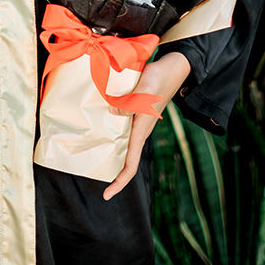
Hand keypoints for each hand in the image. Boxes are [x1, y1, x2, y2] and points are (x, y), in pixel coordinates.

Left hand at [103, 51, 191, 200]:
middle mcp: (139, 131)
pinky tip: (99, 128)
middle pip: (127, 160)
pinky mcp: (136, 113)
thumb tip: (112, 114)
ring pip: (123, 145)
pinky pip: (122, 129)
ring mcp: (138, 123)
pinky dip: (111, 133)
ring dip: (112, 154)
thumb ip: (128, 104)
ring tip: (93, 158)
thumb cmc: (157, 80)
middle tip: (96, 181)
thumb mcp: (142, 91)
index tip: (107, 195)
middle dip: (114, 174)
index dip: (119, 182)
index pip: (130, 164)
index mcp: (141, 130)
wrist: (170, 69)